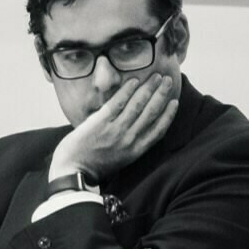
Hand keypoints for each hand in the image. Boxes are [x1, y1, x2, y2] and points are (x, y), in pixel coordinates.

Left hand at [48, 72, 177, 181]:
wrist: (73, 171)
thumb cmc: (94, 166)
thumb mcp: (120, 159)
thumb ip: (130, 143)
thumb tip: (136, 126)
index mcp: (136, 151)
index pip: (158, 130)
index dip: (169, 115)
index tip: (175, 102)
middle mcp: (129, 140)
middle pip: (151, 113)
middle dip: (161, 95)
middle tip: (167, 81)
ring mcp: (115, 130)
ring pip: (137, 105)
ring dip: (148, 88)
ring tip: (155, 77)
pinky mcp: (101, 122)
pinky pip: (118, 102)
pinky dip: (127, 90)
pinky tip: (135, 81)